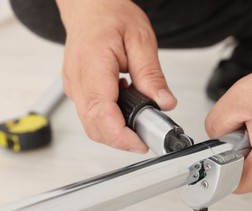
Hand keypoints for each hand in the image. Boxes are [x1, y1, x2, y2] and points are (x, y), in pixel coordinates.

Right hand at [56, 0, 175, 151]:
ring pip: (92, 125)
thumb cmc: (110, 14)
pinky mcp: (78, 89)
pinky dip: (110, 120)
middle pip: (94, 127)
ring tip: (139, 121)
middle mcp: (77, 80)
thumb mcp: (141, 39)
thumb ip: (152, 74)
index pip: (101, 113)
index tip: (141, 143)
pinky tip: (125, 108)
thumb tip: (164, 103)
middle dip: (122, 139)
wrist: (90, 6)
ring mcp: (74, 87)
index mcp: (92, 65)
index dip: (121, 136)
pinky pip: (91, 115)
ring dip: (116, 131)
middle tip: (148, 135)